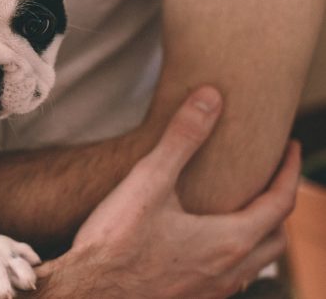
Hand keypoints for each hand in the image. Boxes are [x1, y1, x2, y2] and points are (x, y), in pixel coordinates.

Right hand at [39, 86, 298, 298]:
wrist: (87, 292)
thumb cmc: (116, 242)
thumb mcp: (149, 182)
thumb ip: (182, 139)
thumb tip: (210, 98)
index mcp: (229, 241)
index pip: (280, 202)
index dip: (290, 171)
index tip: (291, 148)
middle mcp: (229, 272)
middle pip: (275, 238)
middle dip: (278, 206)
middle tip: (270, 180)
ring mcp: (210, 292)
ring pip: (254, 264)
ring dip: (257, 236)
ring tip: (241, 212)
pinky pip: (228, 280)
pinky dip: (232, 257)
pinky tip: (205, 248)